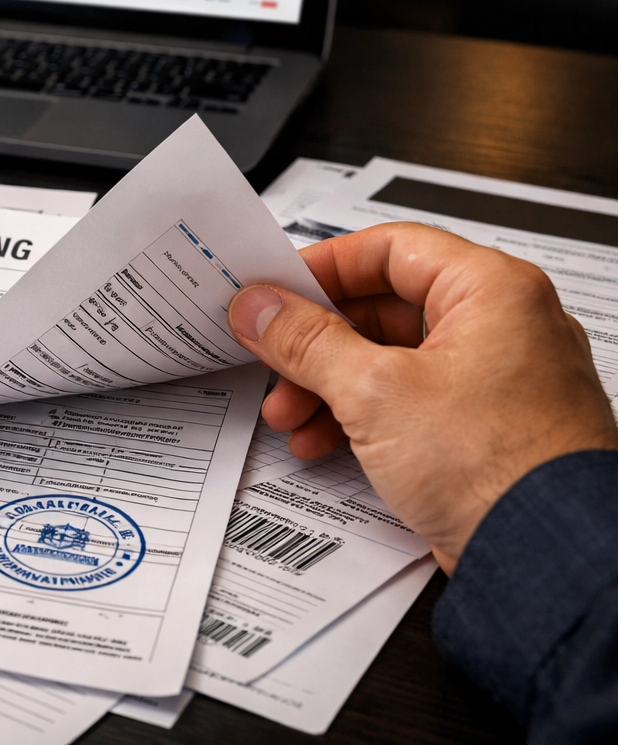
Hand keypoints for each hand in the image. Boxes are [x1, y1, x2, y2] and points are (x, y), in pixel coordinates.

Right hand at [227, 221, 617, 573]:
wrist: (548, 560)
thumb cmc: (501, 469)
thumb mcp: (374, 391)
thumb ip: (305, 341)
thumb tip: (261, 308)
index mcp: (493, 291)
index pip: (390, 249)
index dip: (323, 267)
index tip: (275, 291)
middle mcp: (504, 328)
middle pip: (383, 309)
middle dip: (315, 343)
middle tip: (272, 358)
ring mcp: (497, 382)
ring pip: (390, 360)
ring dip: (328, 385)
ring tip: (291, 415)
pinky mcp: (485, 430)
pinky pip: (410, 403)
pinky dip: (361, 417)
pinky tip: (323, 443)